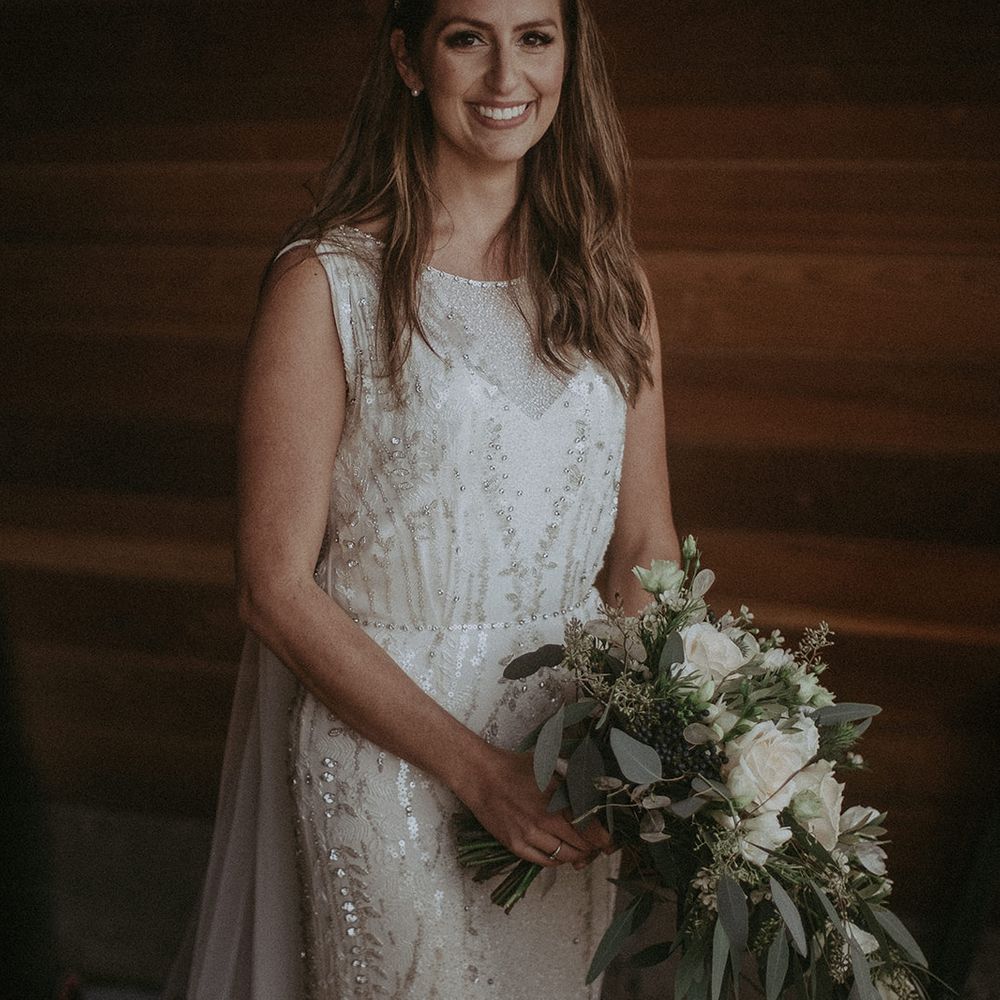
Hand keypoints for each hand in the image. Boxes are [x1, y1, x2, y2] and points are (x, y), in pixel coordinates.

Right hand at [455, 746, 600, 868]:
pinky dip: (556, 860)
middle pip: (581, 845)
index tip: (610, 840)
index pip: (591, 828)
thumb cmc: (516, 767)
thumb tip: (598, 787)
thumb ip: (574, 778)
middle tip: (597, 846)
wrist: (481, 776)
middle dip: (593, 848)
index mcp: (558, 798)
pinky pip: (544, 862)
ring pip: (565, 856)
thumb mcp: (550, 765)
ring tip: (579, 849)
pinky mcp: (515, 845)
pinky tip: (558, 851)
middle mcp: (546, 819)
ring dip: (576, 856)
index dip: (605, 839)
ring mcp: (530, 834)